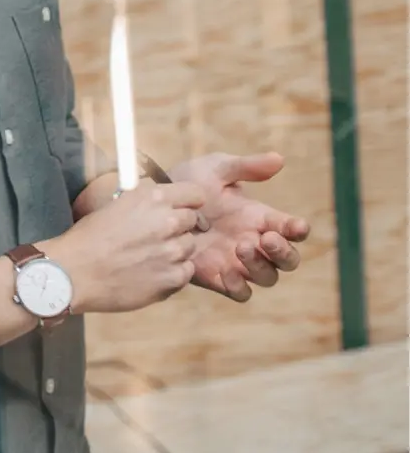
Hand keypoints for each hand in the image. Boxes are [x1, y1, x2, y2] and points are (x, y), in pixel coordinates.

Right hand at [45, 180, 203, 312]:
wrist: (74, 272)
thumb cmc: (88, 235)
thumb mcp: (115, 205)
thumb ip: (143, 203)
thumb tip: (157, 202)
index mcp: (152, 198)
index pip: (195, 194)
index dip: (188, 202)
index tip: (180, 209)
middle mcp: (168, 221)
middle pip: (194, 220)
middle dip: (180, 226)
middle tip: (159, 235)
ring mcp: (173, 252)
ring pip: (190, 247)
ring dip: (176, 250)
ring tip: (153, 257)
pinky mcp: (173, 279)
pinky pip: (186, 272)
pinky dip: (174, 272)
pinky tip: (152, 273)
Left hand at [168, 152, 310, 302]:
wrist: (155, 203)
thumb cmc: (188, 182)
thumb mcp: (216, 169)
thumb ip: (246, 166)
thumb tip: (279, 159)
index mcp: (258, 217)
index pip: (290, 228)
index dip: (297, 229)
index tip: (296, 225)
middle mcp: (253, 242)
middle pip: (286, 259)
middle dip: (284, 252)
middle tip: (267, 238)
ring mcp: (236, 262)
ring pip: (267, 277)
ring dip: (261, 265)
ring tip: (241, 246)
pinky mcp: (217, 277)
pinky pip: (240, 292)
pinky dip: (240, 287)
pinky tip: (228, 273)